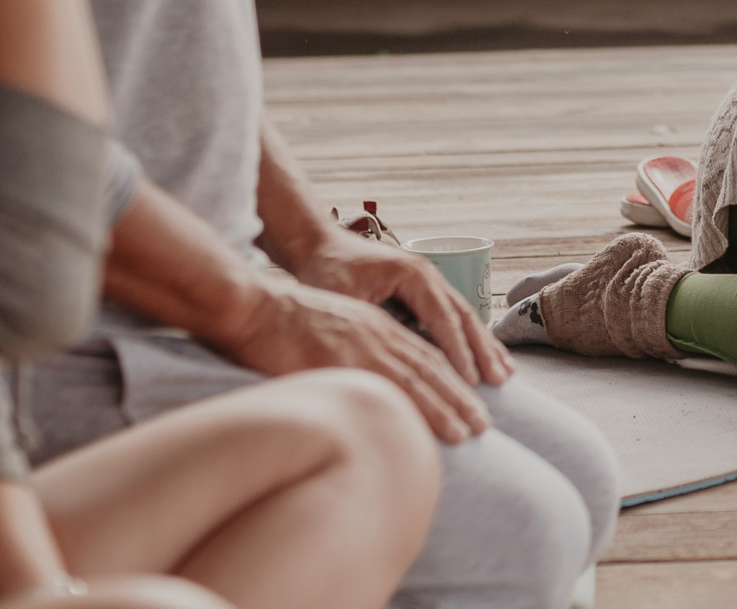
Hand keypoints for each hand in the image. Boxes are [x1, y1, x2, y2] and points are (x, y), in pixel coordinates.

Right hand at [221, 272, 493, 442]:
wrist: (251, 307)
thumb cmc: (281, 320)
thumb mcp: (331, 328)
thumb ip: (353, 351)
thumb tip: (364, 382)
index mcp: (374, 326)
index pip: (422, 353)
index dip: (450, 376)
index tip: (472, 399)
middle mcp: (375, 334)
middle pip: (429, 366)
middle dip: (460, 396)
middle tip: (484, 423)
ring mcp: (359, 348)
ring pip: (414, 379)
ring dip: (445, 407)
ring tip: (469, 430)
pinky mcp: (339, 362)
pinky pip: (379, 390)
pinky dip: (407, 410)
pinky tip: (423, 430)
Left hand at [287, 227, 512, 388]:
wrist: (320, 244)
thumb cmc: (326, 270)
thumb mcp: (342, 297)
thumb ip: (367, 325)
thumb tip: (388, 361)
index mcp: (413, 274)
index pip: (442, 318)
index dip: (457, 351)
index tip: (470, 380)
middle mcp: (428, 275)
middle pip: (463, 315)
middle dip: (483, 350)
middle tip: (500, 381)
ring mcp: (429, 281)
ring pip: (464, 316)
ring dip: (484, 345)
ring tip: (505, 373)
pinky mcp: (423, 291)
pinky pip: (453, 317)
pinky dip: (471, 339)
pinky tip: (485, 358)